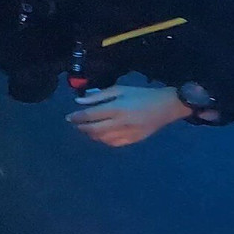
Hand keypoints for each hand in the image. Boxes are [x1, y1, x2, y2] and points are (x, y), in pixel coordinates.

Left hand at [66, 85, 191, 146]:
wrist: (165, 106)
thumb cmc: (140, 94)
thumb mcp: (119, 89)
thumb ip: (98, 96)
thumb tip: (79, 102)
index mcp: (116, 108)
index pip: (90, 115)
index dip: (77, 117)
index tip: (68, 117)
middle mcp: (121, 123)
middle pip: (94, 129)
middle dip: (82, 127)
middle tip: (75, 124)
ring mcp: (128, 134)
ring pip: (103, 139)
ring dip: (91, 135)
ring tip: (86, 128)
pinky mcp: (134, 141)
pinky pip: (114, 144)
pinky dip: (104, 140)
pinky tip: (100, 135)